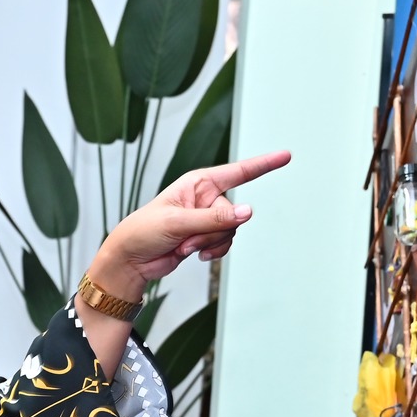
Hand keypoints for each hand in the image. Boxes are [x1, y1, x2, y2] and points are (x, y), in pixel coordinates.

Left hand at [87, 149, 292, 300]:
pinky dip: (212, 251)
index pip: (238, 172)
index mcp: (198, 183)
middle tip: (186, 238)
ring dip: (210, 243)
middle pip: (234, 213)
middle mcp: (205, 198)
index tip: (285, 156)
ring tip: (184, 246)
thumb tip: (247, 213)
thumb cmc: (143, 231)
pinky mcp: (206, 236)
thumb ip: (214, 219)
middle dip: (213, 231)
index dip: (263, 164)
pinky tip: (193, 254)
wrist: (131, 260)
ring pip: (231, 231)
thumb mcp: (177, 222)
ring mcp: (207, 218)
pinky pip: (225, 243)